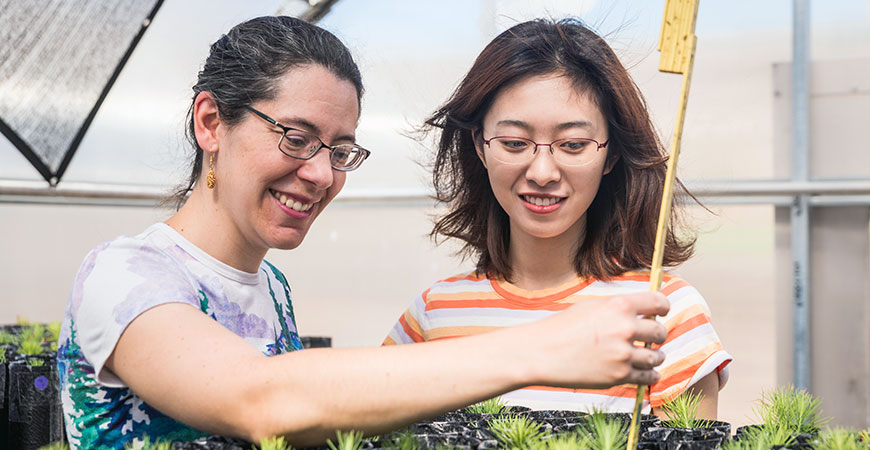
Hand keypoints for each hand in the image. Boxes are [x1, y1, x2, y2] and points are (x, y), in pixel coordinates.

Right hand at [514, 291, 669, 388]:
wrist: (541, 352)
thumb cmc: (562, 327)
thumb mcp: (591, 307)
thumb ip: (618, 308)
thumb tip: (642, 311)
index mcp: (619, 306)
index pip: (658, 302)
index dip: (663, 307)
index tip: (660, 313)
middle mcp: (625, 328)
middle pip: (660, 332)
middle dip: (657, 335)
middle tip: (651, 338)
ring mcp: (623, 354)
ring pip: (656, 356)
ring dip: (655, 356)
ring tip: (648, 356)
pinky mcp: (619, 375)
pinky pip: (647, 376)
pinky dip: (649, 374)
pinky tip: (646, 371)